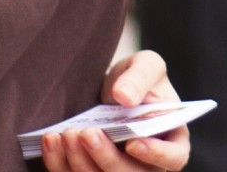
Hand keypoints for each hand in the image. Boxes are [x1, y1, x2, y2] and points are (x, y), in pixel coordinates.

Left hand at [39, 51, 190, 171]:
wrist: (105, 89)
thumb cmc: (134, 79)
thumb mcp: (145, 65)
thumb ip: (140, 77)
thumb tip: (125, 97)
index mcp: (172, 139)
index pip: (174, 158)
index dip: (156, 155)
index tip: (132, 142)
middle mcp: (148, 164)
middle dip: (106, 158)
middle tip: (87, 133)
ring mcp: (117, 171)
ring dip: (81, 163)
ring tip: (68, 134)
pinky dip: (60, 163)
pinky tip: (52, 139)